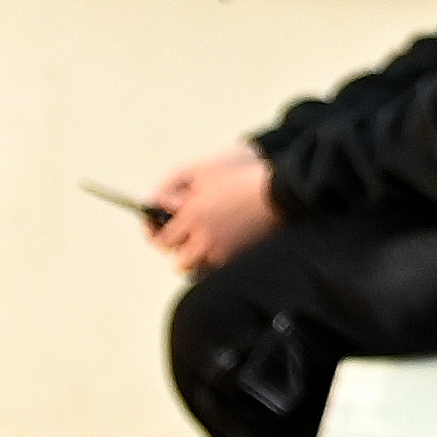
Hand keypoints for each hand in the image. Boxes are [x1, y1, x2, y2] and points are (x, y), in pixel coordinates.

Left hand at [146, 143, 279, 273]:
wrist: (281, 189)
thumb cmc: (243, 174)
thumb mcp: (202, 169)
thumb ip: (174, 184)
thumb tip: (162, 203)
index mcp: (193, 215)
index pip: (162, 240)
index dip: (156, 235)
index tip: (156, 231)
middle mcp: (206, 238)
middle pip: (179, 262)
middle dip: (179, 249)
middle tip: (184, 235)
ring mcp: (225, 252)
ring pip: (201, 267)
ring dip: (199, 256)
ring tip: (206, 238)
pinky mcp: (242, 257)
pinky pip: (220, 267)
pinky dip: (218, 258)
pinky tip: (224, 240)